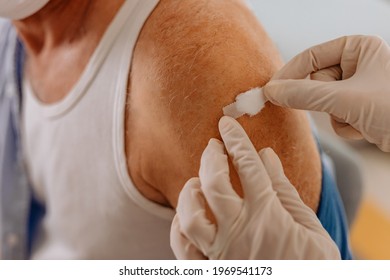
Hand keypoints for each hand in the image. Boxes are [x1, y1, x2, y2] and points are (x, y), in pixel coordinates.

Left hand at [170, 116, 339, 259]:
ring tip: (198, 181)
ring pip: (190, 215)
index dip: (236, 140)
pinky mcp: (209, 269)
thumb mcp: (311, 229)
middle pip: (214, 184)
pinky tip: (185, 215)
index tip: (227, 123)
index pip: (248, 167)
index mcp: (267, 216)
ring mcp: (220, 252)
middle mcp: (239, 231)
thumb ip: (285, 191)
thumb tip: (267, 156)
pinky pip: (182, 247)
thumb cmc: (311, 267)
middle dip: (211, 158)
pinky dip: (178, 227)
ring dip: (190, 192)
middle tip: (213, 146)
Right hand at [263, 35, 389, 150]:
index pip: (310, 57)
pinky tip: (365, 127)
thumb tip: (272, 91)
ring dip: (336, 116)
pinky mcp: (358, 108)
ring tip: (360, 118)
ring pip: (323, 103)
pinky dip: (345, 126)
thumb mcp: (345, 98)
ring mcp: (357, 88)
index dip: (289, 74)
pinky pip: (334, 116)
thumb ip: (304, 94)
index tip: (271, 91)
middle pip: (315, 82)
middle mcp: (357, 64)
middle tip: (339, 107)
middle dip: (324, 101)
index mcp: (357, 48)